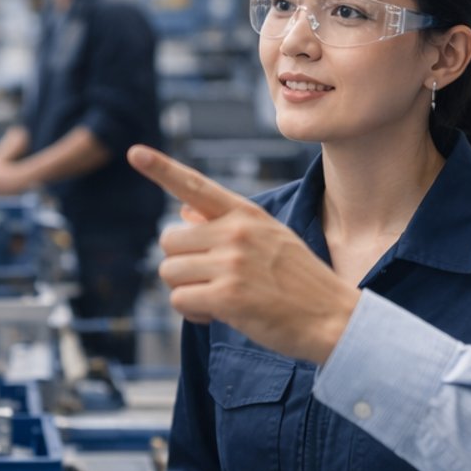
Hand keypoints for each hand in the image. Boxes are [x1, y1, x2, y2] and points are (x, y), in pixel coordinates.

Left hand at [128, 145, 360, 365]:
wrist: (335, 319)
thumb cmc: (300, 282)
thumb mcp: (270, 239)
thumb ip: (224, 224)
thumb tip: (182, 209)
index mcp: (246, 214)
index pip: (196, 186)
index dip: (161, 169)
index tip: (135, 152)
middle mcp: (237, 232)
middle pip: (169, 241)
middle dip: (182, 265)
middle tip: (212, 281)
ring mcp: (232, 263)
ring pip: (169, 273)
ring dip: (186, 291)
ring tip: (221, 299)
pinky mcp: (228, 297)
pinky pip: (180, 300)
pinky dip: (193, 313)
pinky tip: (220, 315)